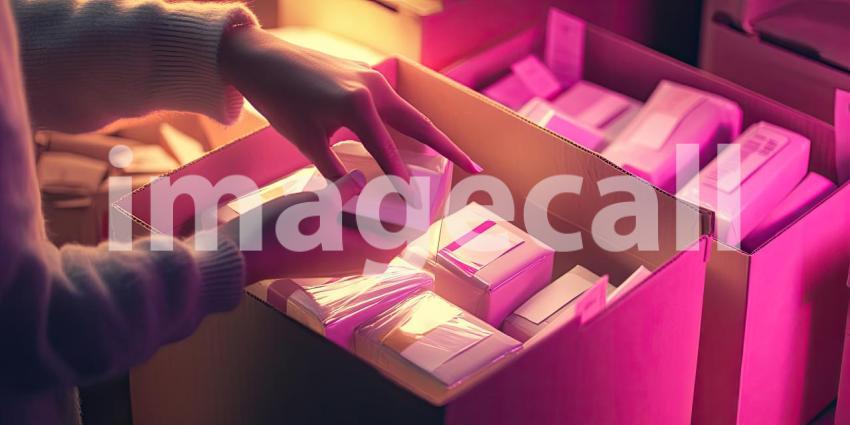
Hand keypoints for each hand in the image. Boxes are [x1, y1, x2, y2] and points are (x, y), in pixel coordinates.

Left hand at [218, 27, 482, 182]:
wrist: (260, 58)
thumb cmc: (280, 102)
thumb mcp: (307, 143)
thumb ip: (336, 172)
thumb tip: (360, 195)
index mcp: (359, 105)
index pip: (390, 151)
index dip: (403, 180)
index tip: (417, 205)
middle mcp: (374, 87)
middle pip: (419, 124)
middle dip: (447, 147)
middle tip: (473, 167)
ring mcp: (371, 77)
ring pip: (407, 112)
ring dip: (427, 134)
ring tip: (448, 158)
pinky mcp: (363, 75)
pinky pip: (391, 103)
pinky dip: (404, 123)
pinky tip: (408, 137)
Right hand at [218, 171, 407, 283]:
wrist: (243, 255)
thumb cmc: (281, 232)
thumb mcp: (317, 203)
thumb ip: (345, 190)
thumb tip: (362, 178)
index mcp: (363, 252)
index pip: (404, 235)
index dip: (416, 214)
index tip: (424, 190)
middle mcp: (355, 260)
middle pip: (389, 236)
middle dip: (397, 212)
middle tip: (402, 181)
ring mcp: (338, 259)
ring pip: (369, 236)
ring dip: (376, 215)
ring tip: (379, 184)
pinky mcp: (322, 254)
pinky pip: (350, 236)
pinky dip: (356, 219)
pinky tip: (347, 194)